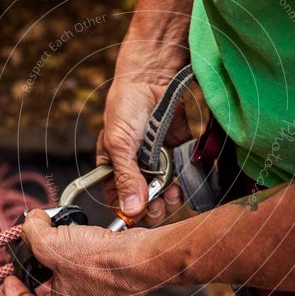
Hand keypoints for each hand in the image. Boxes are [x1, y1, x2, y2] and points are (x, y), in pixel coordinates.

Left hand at [2, 209, 156, 295]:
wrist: (143, 257)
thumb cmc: (102, 262)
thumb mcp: (52, 244)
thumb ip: (33, 232)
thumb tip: (30, 221)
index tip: (9, 279)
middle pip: (52, 289)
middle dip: (41, 266)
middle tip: (35, 246)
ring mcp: (102, 289)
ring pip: (74, 273)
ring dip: (64, 252)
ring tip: (61, 232)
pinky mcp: (116, 272)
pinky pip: (94, 261)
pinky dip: (85, 245)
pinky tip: (84, 230)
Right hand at [97, 68, 191, 225]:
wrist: (153, 79)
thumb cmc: (126, 106)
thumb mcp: (119, 144)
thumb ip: (126, 177)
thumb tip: (130, 209)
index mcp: (113, 166)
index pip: (117, 197)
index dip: (127, 210)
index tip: (138, 217)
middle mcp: (135, 166)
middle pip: (143, 199)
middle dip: (151, 207)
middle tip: (157, 208)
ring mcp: (156, 161)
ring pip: (163, 191)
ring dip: (168, 198)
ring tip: (171, 196)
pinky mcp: (176, 153)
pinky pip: (180, 176)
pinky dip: (182, 183)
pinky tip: (180, 185)